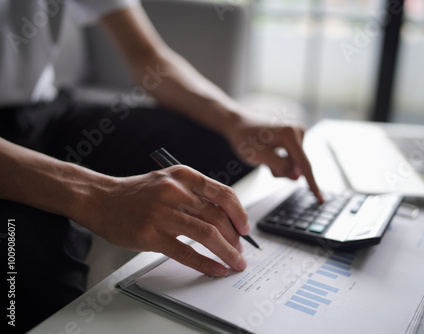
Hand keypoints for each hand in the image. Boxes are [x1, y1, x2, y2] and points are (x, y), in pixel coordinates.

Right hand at [81, 165, 247, 276]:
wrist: (101, 199)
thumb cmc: (137, 193)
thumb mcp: (169, 181)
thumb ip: (195, 195)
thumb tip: (226, 219)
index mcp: (183, 176)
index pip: (223, 194)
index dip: (240, 213)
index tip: (245, 228)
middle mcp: (175, 192)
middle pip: (218, 217)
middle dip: (235, 238)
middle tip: (240, 250)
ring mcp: (162, 213)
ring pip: (207, 234)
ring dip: (227, 251)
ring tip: (235, 262)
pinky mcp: (150, 235)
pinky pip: (186, 252)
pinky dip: (206, 263)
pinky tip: (217, 269)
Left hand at [225, 113, 322, 201]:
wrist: (239, 123)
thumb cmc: (245, 137)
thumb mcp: (258, 155)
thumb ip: (280, 166)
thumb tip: (298, 176)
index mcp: (290, 133)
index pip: (304, 164)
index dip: (312, 184)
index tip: (320, 199)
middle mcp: (298, 131)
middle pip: (298, 165)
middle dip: (283, 170)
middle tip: (266, 164)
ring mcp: (297, 133)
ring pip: (295, 164)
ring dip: (281, 167)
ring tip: (265, 157)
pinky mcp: (295, 137)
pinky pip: (292, 158)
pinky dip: (281, 161)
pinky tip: (270, 154)